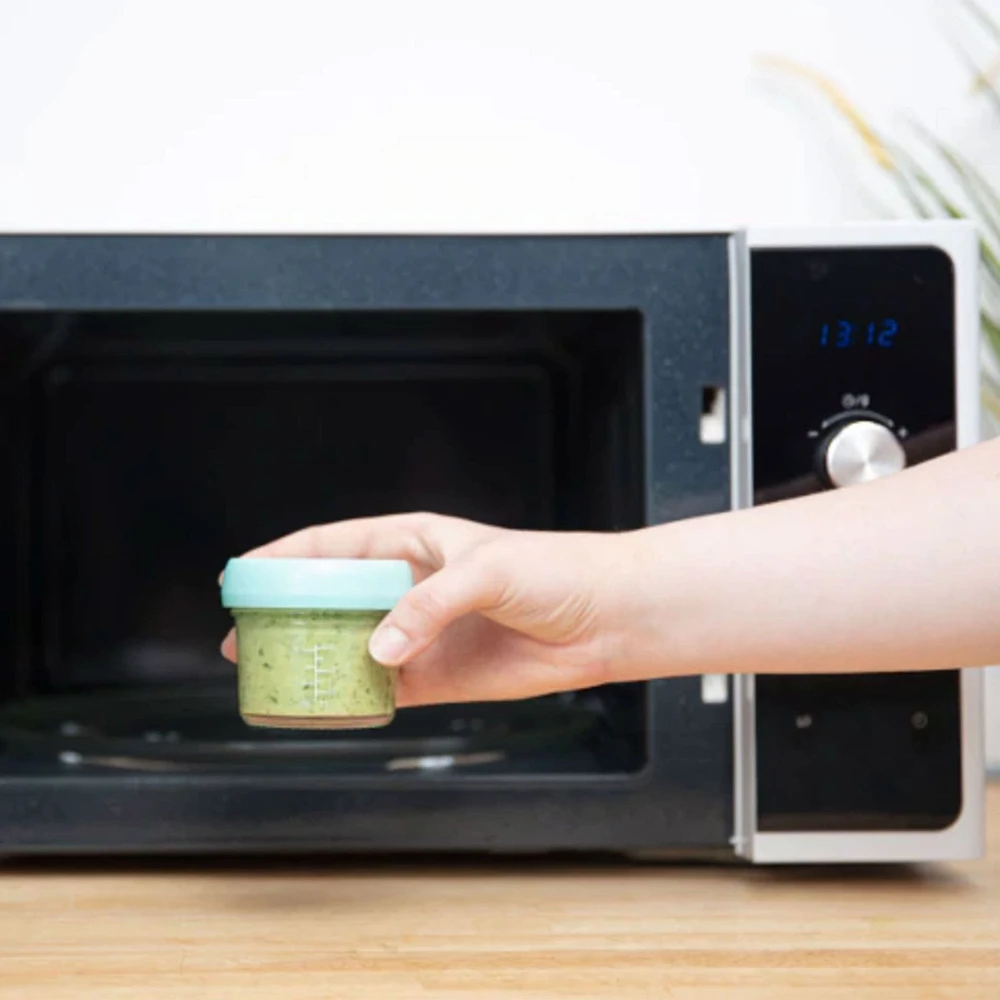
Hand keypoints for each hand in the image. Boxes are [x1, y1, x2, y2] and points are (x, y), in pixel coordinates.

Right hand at [221, 513, 645, 706]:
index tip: (239, 573)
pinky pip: (381, 688)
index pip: (331, 544)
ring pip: (349, 646)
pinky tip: (324, 706)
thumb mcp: (485, 571)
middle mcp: (407, 586)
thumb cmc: (552, 571)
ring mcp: (418, 632)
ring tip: (269, 675)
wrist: (601, 618)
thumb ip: (428, 605)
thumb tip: (379, 649)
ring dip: (312, 660)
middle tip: (241, 637)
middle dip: (284, 615)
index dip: (282, 557)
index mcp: (411, 542)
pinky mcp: (436, 675)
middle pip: (329, 598)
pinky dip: (352, 699)